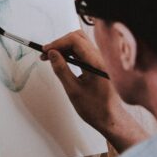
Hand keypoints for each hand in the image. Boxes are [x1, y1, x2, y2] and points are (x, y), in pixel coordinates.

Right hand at [42, 30, 147, 151]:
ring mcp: (102, 60)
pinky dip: (72, 53)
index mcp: (97, 63)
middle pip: (79, 38)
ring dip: (65, 48)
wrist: (110, 118)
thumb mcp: (72, 90)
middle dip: (61, 43)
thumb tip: (51, 53)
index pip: (76, 41)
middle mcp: (102, 58)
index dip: (58, 43)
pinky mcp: (100, 64)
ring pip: (81, 43)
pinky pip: (84, 51)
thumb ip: (61, 69)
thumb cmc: (95, 108)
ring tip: (51, 57)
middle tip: (46, 53)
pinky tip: (62, 60)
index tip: (45, 51)